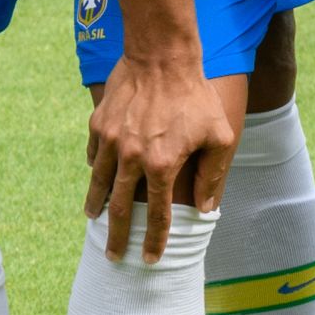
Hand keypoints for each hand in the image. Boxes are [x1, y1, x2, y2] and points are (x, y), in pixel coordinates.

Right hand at [84, 53, 235, 262]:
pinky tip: (100, 175)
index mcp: (161, 165)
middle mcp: (131, 158)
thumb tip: (206, 208)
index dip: (155, 242)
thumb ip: (212, 175)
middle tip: (113, 255)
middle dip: (117, 238)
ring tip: (95, 220)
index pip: (158, 216)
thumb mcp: (219, 137)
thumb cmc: (196, 96)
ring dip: (97, 206)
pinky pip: (95, 155)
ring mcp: (111, 141)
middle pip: (120, 209)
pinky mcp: (99, 124)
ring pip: (99, 184)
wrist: (162, 55)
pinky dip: (97, 169)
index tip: (150, 259)